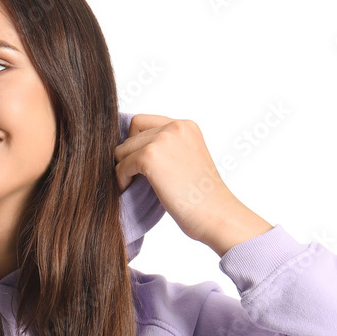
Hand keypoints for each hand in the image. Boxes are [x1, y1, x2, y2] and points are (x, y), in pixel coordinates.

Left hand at [115, 113, 272, 254]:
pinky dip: (121, 179)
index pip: (143, 122)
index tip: (135, 161)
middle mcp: (175, 127)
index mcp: (185, 126)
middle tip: (131, 176)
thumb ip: (166, 148)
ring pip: (123, 149)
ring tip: (131, 184)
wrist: (215, 213)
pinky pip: (121, 165)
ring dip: (123, 167)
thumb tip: (131, 150)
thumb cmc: (202, 197)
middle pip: (131, 134)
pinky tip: (128, 189)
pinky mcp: (150, 157)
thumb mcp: (187, 160)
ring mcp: (162, 140)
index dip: (135, 141)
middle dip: (128, 156)